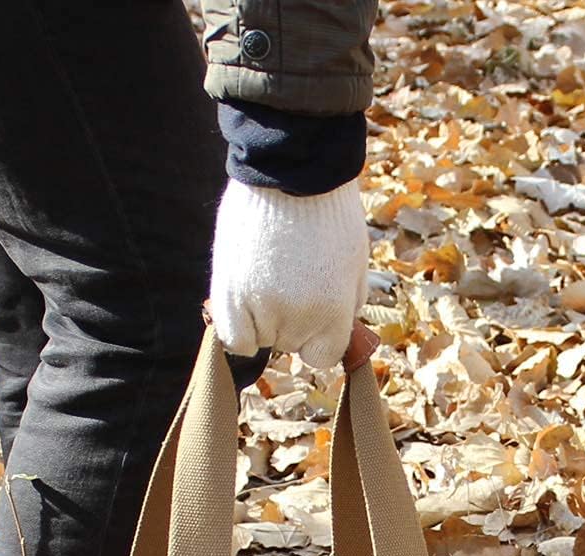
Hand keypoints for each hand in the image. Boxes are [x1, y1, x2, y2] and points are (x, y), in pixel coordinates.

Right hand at [209, 178, 369, 368]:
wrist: (292, 170)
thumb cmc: (328, 214)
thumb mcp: (355, 263)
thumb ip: (347, 306)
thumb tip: (338, 335)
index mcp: (333, 313)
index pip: (323, 357)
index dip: (319, 336)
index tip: (315, 313)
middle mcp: (297, 318)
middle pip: (290, 345)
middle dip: (292, 320)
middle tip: (290, 277)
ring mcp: (260, 307)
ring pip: (261, 339)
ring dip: (263, 318)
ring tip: (268, 275)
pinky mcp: (229, 293)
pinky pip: (233, 338)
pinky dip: (238, 327)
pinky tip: (245, 301)